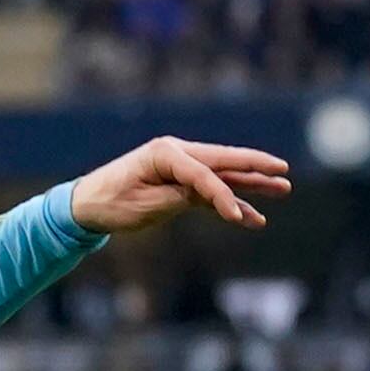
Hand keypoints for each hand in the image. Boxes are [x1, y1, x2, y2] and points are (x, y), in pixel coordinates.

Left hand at [67, 137, 291, 237]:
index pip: (202, 173)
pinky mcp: (180, 186)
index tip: (235, 216)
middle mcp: (176, 154)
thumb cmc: (110, 203)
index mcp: (165, 153)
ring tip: (282, 189)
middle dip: (255, 167)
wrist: (86, 205)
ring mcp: (180, 169)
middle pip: (223, 161)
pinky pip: (211, 194)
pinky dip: (230, 205)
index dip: (222, 194)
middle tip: (283, 171)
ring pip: (223, 176)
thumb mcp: (144, 204)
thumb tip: (209, 193)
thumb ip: (179, 196)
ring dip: (251, 184)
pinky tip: (252, 217)